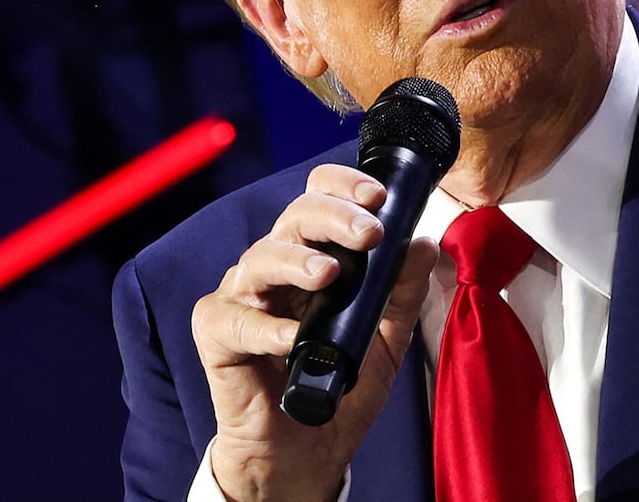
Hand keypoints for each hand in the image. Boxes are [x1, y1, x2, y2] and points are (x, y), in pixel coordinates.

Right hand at [190, 163, 438, 501]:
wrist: (308, 451)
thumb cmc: (341, 387)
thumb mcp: (386, 339)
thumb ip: (402, 292)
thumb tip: (421, 242)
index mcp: (312, 255)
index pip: (318, 199)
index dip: (342, 186)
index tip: (378, 196)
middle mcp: (274, 267)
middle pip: (294, 217)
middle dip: (333, 217)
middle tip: (368, 233)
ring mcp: (243, 296)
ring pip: (261, 258)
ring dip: (297, 261)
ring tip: (328, 275)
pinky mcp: (217, 332)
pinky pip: (235, 319)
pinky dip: (265, 327)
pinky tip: (293, 339)